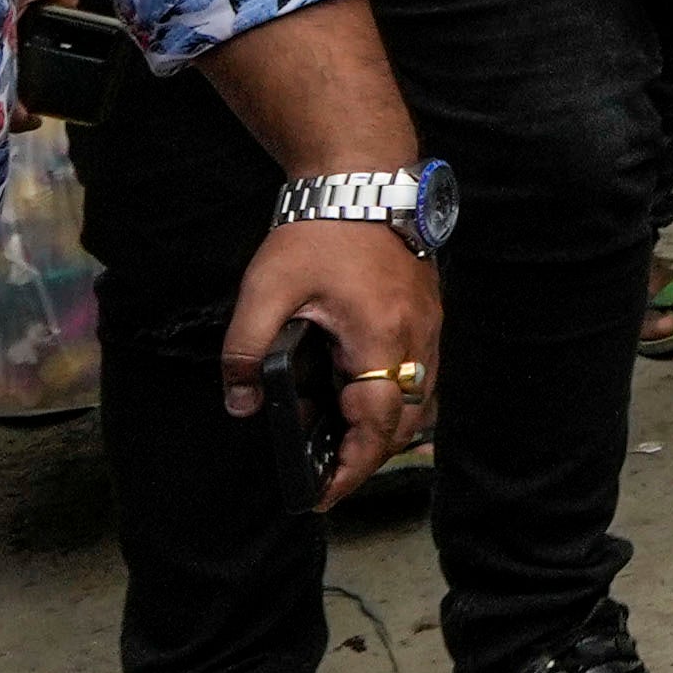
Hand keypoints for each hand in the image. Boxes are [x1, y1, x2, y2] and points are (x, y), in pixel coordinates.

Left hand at [228, 215, 443, 511]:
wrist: (362, 178)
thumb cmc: (318, 231)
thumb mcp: (265, 291)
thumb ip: (247, 352)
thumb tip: (244, 404)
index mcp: (377, 337)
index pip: (375, 425)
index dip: (351, 468)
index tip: (323, 494)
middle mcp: (415, 339)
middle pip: (406, 425)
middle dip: (368, 458)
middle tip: (327, 475)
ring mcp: (428, 327)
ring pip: (419, 403)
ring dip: (384, 430)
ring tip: (340, 442)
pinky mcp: (428, 315)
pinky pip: (420, 375)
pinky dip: (394, 400)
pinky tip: (359, 396)